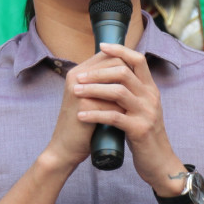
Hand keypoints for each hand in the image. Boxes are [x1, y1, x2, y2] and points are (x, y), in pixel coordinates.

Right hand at [43, 50, 125, 171]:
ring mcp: (79, 89)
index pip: (109, 55)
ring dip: (128, 93)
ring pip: (116, 81)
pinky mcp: (84, 105)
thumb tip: (130, 74)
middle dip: (130, 77)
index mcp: (78, 71)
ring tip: (133, 105)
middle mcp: (76, 75)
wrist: (66, 148)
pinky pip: (113, 102)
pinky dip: (123, 110)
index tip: (136, 80)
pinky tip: (127, 117)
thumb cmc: (81, 124)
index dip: (126, 64)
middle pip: (114, 62)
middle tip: (137, 92)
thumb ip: (102, 85)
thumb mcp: (90, 99)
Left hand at [74, 43, 184, 191]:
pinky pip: (114, 117)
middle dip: (98, 72)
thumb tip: (108, 72)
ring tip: (75, 92)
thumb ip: (129, 92)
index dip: (120, 50)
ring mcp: (146, 113)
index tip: (102, 46)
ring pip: (118, 92)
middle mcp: (151, 97)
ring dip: (93, 90)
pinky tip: (81, 115)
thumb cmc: (142, 134)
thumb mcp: (140, 108)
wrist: (158, 162)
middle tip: (79, 77)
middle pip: (124, 73)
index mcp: (150, 89)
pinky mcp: (139, 130)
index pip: (138, 60)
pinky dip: (95, 114)